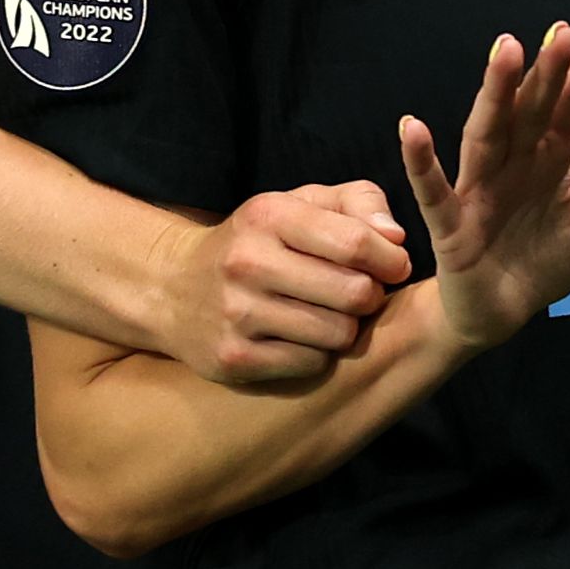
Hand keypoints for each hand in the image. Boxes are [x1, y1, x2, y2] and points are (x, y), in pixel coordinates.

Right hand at [193, 181, 411, 391]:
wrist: (174, 288)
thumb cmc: (258, 242)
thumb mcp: (299, 204)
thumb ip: (358, 204)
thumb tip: (395, 238)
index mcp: (268, 216)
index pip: (356, 242)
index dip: (390, 259)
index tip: (393, 266)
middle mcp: (247, 262)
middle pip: (355, 292)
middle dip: (371, 296)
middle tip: (359, 294)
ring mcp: (236, 313)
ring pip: (338, 334)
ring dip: (345, 328)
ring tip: (328, 315)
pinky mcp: (233, 357)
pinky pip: (311, 364)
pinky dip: (317, 354)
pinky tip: (301, 338)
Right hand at [399, 0, 569, 353]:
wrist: (505, 308)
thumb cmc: (550, 251)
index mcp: (552, 150)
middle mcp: (515, 157)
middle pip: (533, 107)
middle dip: (549, 70)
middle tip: (564, 32)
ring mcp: (481, 185)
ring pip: (487, 133)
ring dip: (495, 94)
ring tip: (506, 51)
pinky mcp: (452, 223)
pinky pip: (435, 190)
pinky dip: (421, 161)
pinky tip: (412, 128)